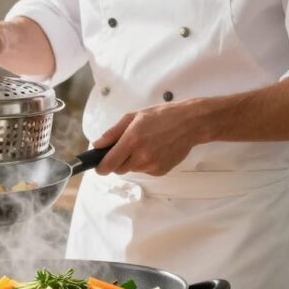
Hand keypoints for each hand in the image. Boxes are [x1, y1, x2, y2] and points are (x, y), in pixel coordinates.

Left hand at [94, 98, 211, 176]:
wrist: (190, 123)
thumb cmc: (162, 116)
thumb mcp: (134, 117)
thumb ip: (113, 132)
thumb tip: (98, 145)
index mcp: (132, 140)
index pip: (109, 163)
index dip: (101, 167)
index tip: (99, 167)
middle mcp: (142, 155)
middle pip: (119, 170)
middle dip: (118, 161)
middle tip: (127, 147)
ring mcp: (152, 165)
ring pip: (132, 170)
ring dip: (133, 161)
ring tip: (145, 145)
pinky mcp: (161, 171)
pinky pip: (145, 171)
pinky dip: (145, 163)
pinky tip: (155, 150)